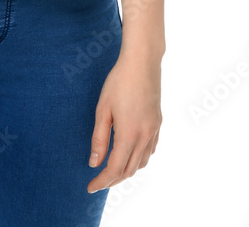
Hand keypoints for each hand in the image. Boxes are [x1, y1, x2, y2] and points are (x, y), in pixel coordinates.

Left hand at [86, 52, 161, 193]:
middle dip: (113, 179)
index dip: (102, 181)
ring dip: (126, 171)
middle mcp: (145, 136)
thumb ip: (99, 138)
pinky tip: (129, 155)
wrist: (142, 62)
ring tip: (111, 171)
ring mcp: (154, 130)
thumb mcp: (103, 109)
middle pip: (129, 170)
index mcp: (129, 134)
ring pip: (141, 163)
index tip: (90, 187)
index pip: (115, 168)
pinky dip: (138, 160)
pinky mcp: (158, 123)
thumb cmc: (118, 82)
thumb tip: (94, 162)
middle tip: (98, 181)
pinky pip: (150, 151)